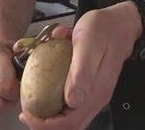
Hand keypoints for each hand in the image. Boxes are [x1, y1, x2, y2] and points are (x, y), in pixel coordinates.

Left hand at [19, 1, 142, 129]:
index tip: (27, 115)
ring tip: (32, 109)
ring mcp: (93, 94)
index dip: (46, 124)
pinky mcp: (89, 87)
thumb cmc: (102, 30)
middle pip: (69, 125)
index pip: (70, 122)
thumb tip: (72, 101)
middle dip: (44, 124)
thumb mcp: (87, 46)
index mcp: (95, 92)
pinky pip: (71, 106)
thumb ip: (81, 74)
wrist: (118, 24)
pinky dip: (55, 106)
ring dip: (49, 118)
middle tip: (26, 114)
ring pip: (70, 118)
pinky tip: (43, 95)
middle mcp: (95, 97)